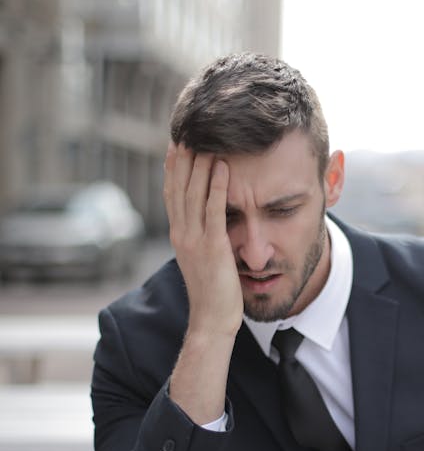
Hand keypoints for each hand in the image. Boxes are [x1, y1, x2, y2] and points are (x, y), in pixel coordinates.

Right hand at [163, 142, 242, 338]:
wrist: (212, 320)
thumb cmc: (214, 291)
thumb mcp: (203, 258)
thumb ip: (202, 236)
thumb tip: (208, 218)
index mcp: (179, 234)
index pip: (172, 193)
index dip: (174, 166)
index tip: (178, 141)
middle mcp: (181, 233)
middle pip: (179, 187)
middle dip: (183, 157)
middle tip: (188, 129)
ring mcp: (194, 240)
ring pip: (193, 194)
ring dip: (200, 164)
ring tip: (206, 139)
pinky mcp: (211, 248)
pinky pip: (213, 211)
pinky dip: (217, 187)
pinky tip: (223, 167)